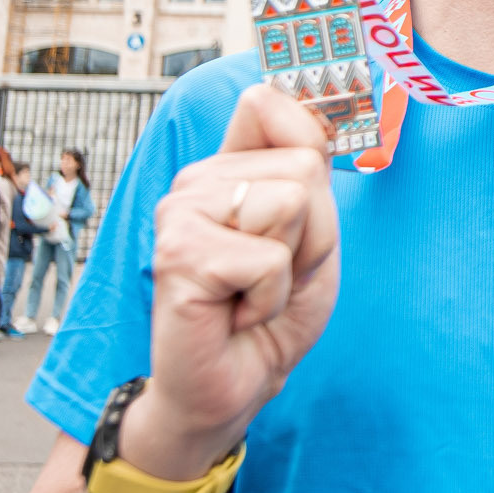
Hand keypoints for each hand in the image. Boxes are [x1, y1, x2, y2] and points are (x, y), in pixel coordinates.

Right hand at [124, 86, 341, 481]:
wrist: (232, 389)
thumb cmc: (269, 316)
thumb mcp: (310, 236)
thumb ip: (307, 173)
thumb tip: (306, 109)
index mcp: (226, 167)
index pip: (270, 103)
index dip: (310, 148)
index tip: (301, 212)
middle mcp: (197, 181)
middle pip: (304, 165)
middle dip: (313, 233)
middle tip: (273, 275)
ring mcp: (181, 213)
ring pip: (291, 203)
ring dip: (292, 266)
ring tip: (252, 293)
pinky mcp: (180, 254)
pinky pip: (270, 259)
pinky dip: (270, 299)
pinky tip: (236, 314)